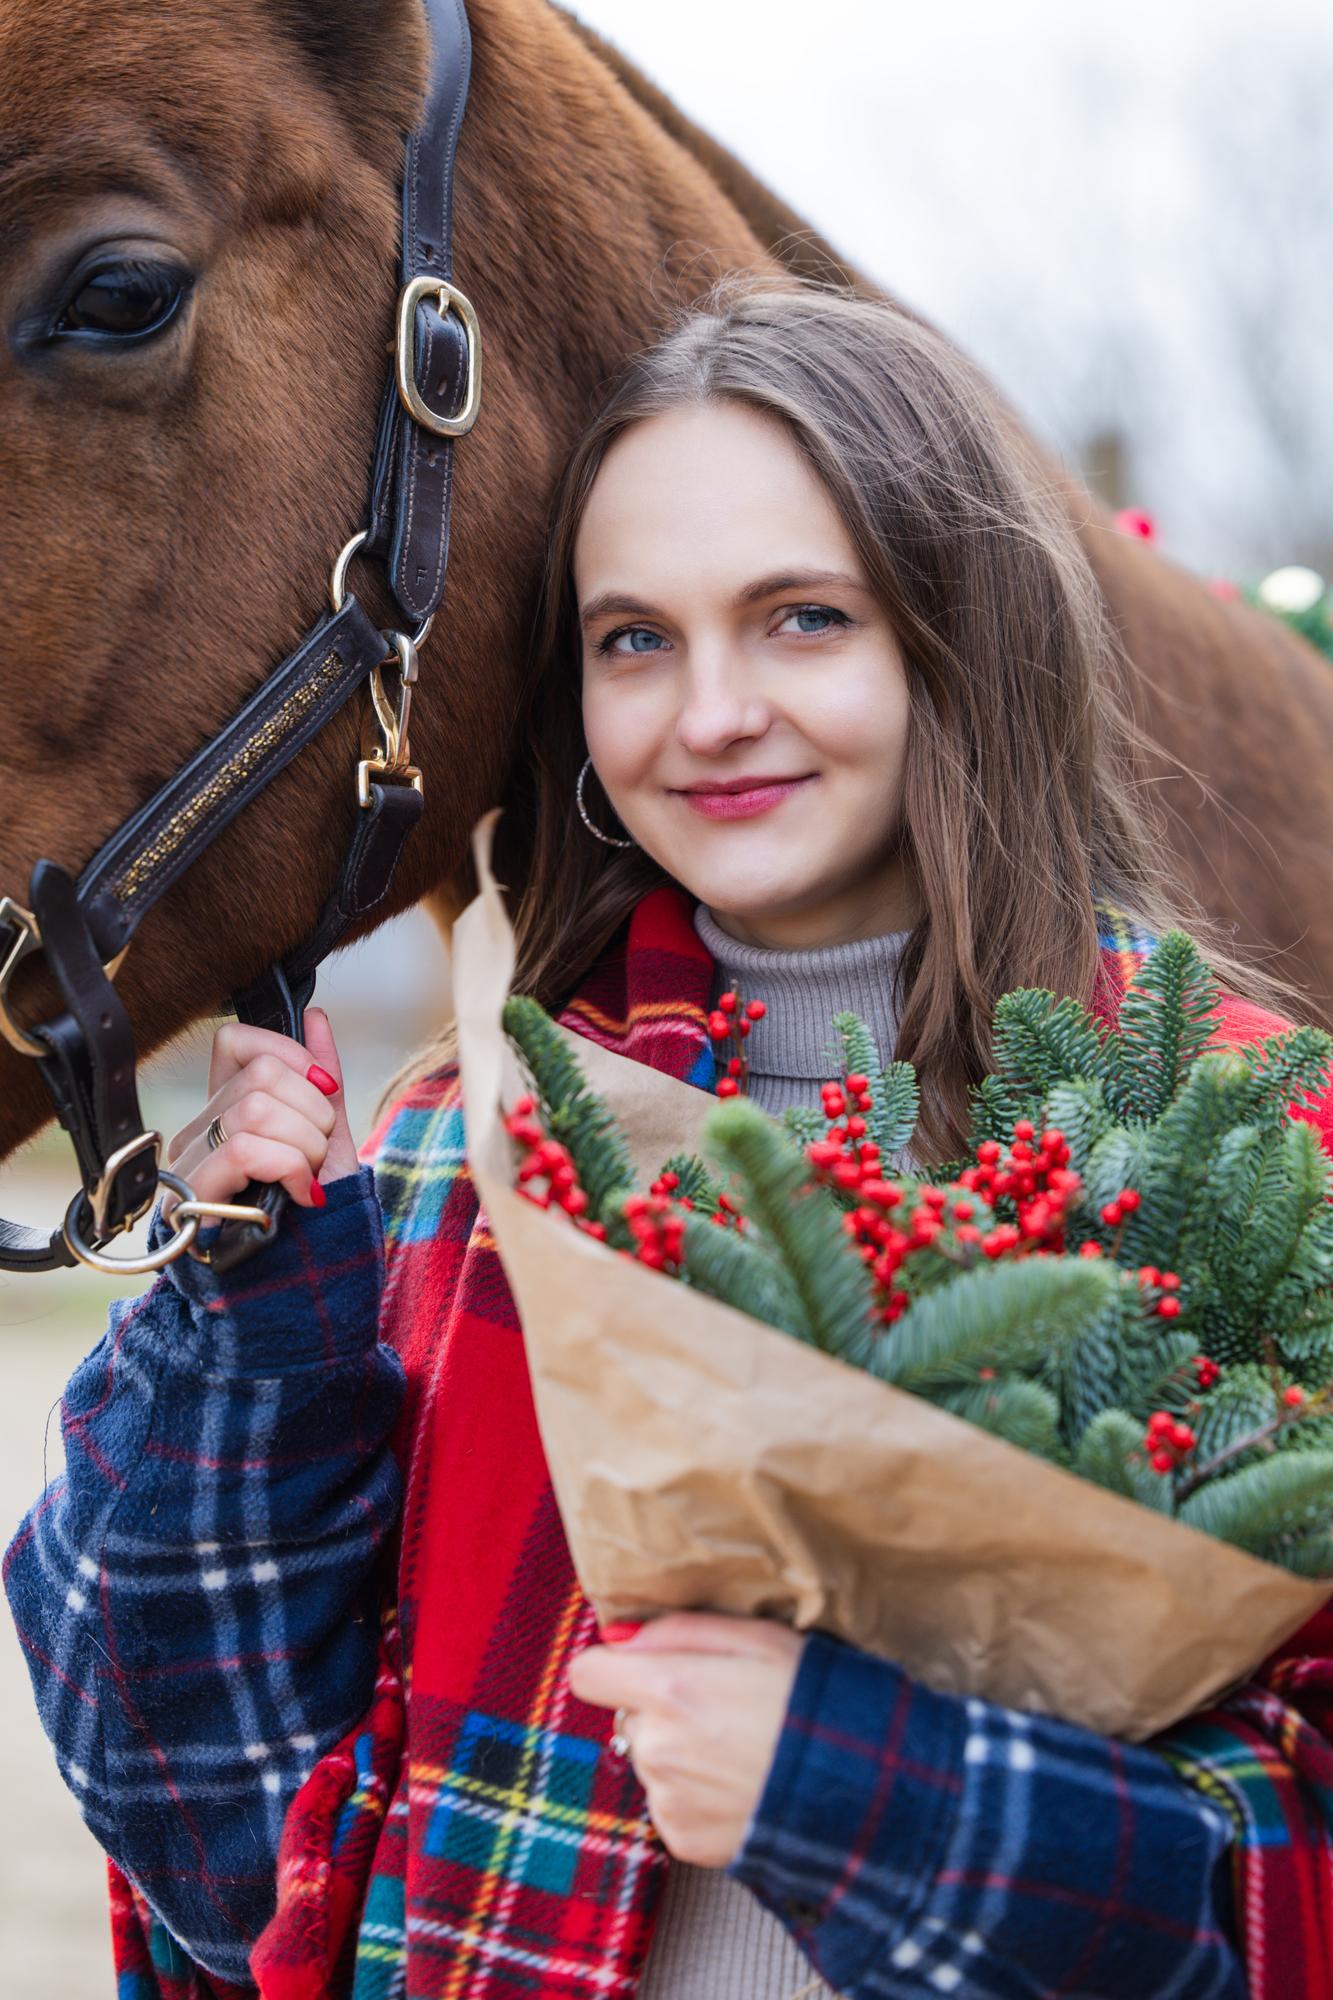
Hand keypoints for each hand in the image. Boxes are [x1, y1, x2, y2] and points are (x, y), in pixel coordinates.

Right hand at [162, 1007, 359, 1217]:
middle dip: (314, 1113)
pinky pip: (242, 1149)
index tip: (325, 1092)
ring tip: (310, 1178)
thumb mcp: (325, 1140)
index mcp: (226, 1109)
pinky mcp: (194, 1198)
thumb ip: (319, 1082)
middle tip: (320, 1155)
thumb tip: (316, 1018)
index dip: (291, 1054)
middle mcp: (198, 1130)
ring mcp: (191, 1163)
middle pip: (260, 1075)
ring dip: (306, 1145)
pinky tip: (302, 1194)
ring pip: (253, 1110)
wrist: (304, 1284)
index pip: (237, 1041)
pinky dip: (289, 1167)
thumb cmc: (309, 1216)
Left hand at [567, 1612, 802, 1866]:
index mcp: (669, 1690)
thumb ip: (678, 1630)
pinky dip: (694, 1796)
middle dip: (658, 1710)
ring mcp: (666, 1799)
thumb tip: (622, 1638)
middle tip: (717, 1710)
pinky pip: (668, 1804)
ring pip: (648, 1760)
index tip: (644, 1669)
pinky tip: (738, 1787)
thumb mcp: (756, 1636)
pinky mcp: (682, 1840)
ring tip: (736, 1751)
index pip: (587, 1674)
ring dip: (677, 1753)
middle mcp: (656, 1748)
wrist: (858, 1790)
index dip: (613, 1667)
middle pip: (626, 1716)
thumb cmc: (810, 1700)